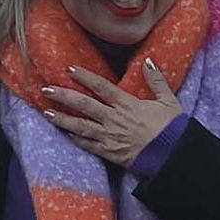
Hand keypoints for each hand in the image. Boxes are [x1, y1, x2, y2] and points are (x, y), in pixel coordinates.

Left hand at [43, 59, 180, 165]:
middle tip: (46, 89)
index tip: (69, 69)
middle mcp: (114, 119)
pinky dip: (76, 139)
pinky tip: (66, 133)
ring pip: (80, 126)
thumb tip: (149, 62)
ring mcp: (110, 137)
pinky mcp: (110, 153)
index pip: (101, 87)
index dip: (84, 77)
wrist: (173, 157)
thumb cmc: (173, 129)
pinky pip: (88, 145)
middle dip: (63, 96)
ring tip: (47, 112)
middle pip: (84, 105)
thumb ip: (157, 81)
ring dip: (62, 118)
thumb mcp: (169, 101)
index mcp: (128, 104)